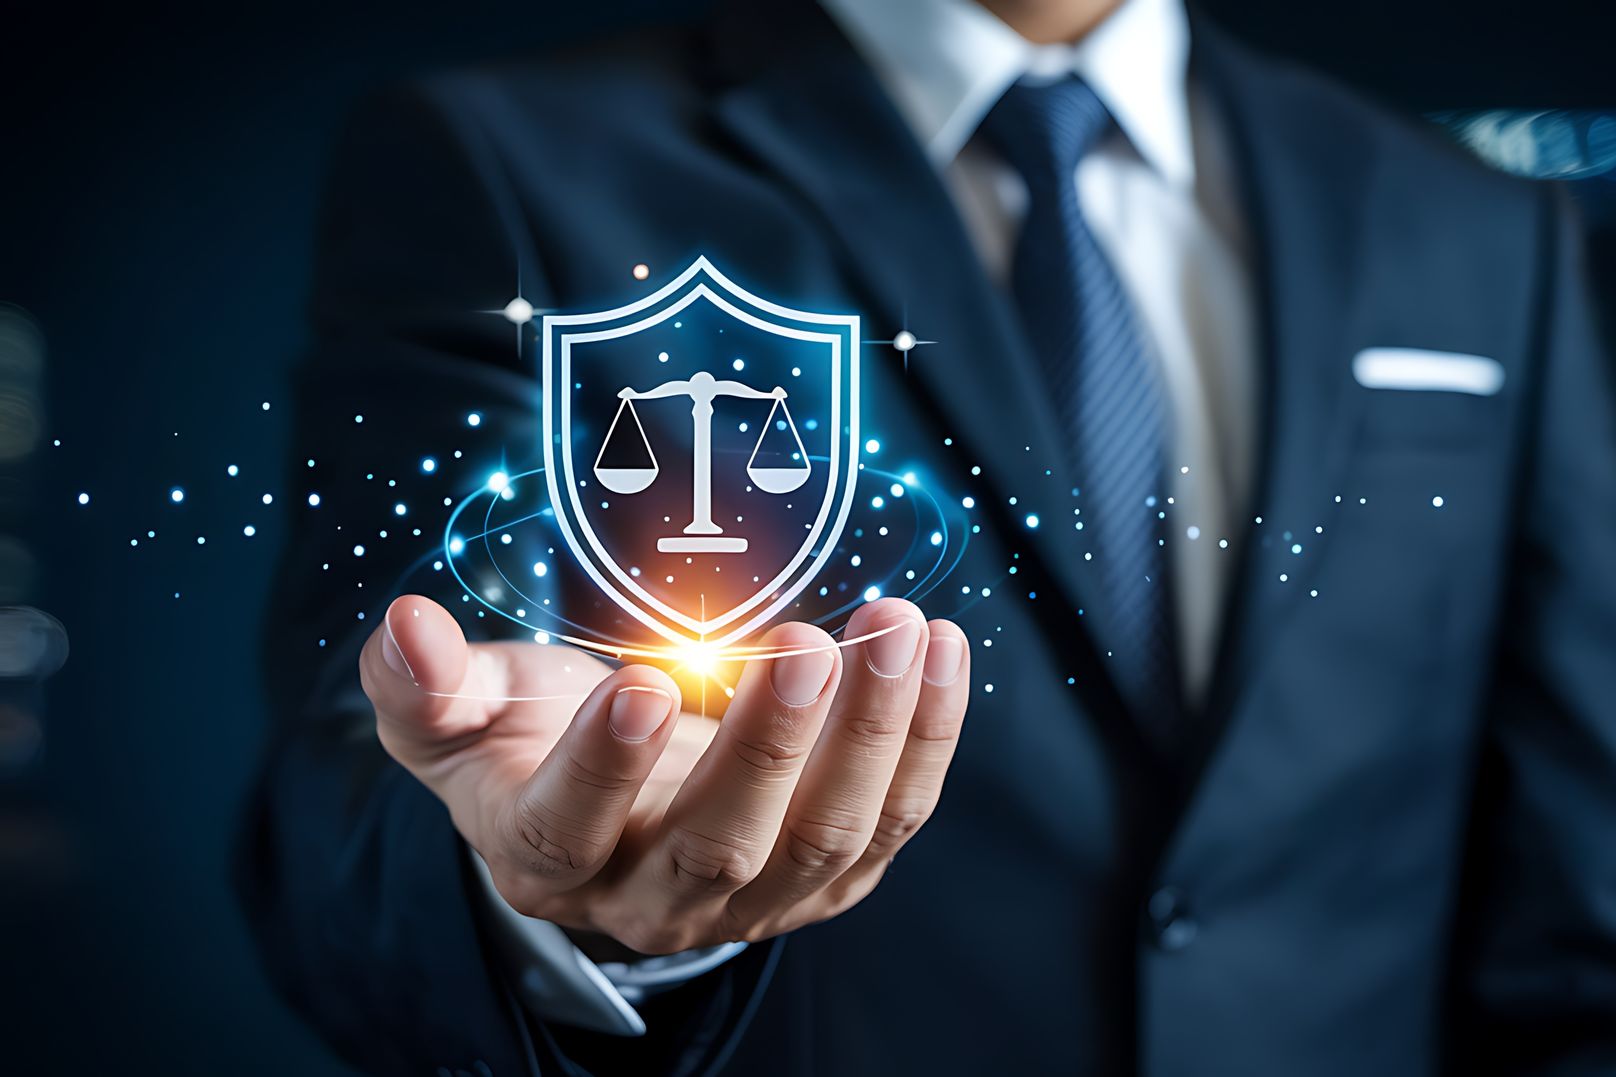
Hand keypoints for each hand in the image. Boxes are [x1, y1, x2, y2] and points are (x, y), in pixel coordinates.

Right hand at [359, 595, 969, 952]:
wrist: (616, 803)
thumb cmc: (534, 742)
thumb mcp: (465, 715)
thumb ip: (428, 685)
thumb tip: (401, 627)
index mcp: (548, 858)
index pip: (569, 831)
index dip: (603, 769)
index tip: (642, 686)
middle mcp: (655, 897)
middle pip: (719, 844)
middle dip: (769, 746)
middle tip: (805, 646)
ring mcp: (759, 896)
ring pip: (824, 835)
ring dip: (868, 733)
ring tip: (894, 629)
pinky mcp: (837, 875)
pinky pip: (897, 816)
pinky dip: (926, 735)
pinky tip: (939, 651)